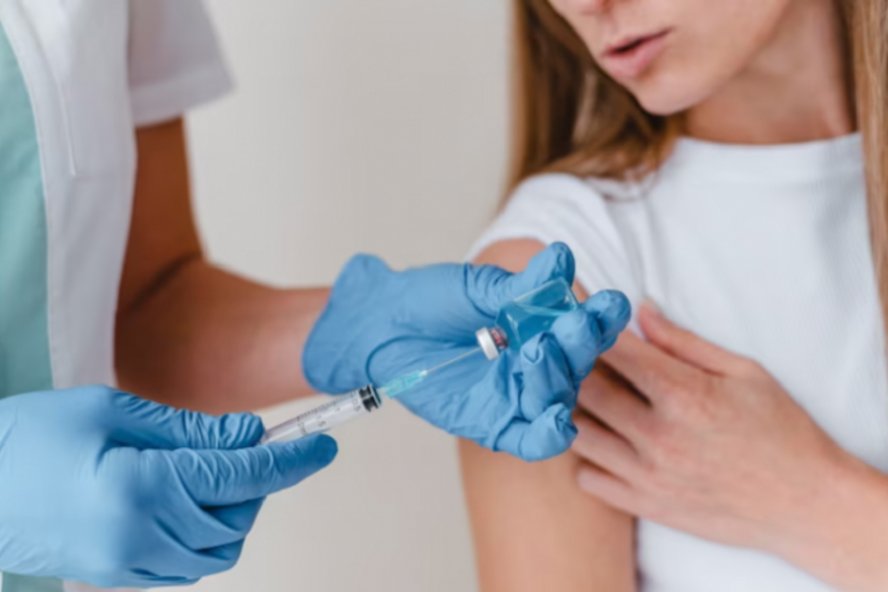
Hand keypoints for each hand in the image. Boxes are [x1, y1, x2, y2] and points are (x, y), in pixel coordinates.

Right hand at [0, 386, 336, 587]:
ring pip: (218, 551)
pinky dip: (205, 536)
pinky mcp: (115, 578)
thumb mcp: (114, 412)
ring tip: (214, 472)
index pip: (242, 476)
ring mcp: (125, 567)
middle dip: (260, 484)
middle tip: (252, 448)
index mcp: (140, 488)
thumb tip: (253, 435)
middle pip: (237, 518)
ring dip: (234, 511)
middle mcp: (138, 538)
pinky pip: (186, 566)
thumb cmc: (33, 434)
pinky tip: (186, 501)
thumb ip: (192, 430)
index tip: (326, 445)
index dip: (293, 460)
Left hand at [303, 243, 630, 460]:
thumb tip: (561, 258)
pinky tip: (556, 421)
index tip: (611, 303)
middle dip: (580, 344)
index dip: (602, 317)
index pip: (585, 325)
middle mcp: (540, 363)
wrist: (382, 325)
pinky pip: (531, 439)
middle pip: (576, 362)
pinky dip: (548, 435)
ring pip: (557, 398)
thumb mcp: (476, 290)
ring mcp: (520, 395)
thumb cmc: (430, 301)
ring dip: (557, 379)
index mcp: (544, 325)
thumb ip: (519, 287)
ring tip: (539, 352)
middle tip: (573, 325)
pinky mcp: (496, 424)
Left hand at [572, 304, 853, 551]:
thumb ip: (683, 342)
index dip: (588, 332)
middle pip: (585, 390)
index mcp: (684, 394)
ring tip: (580, 399)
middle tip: (566, 358)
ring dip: (571, 412)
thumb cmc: (780, 430)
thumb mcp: (743, 372)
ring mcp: (649, 474)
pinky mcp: (646, 505)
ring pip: (578, 434)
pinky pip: (589, 479)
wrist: (806, 503)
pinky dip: (587, 459)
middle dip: (570, 368)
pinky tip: (602, 444)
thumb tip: (640, 311)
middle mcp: (659, 435)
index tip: (577, 323)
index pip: (614, 352)